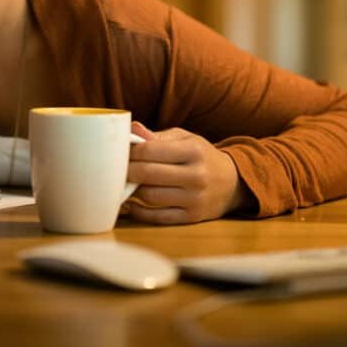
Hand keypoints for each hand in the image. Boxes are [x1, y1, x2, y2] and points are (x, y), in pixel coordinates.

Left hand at [123, 122, 251, 223]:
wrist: (232, 183)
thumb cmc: (201, 156)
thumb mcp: (185, 139)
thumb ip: (157, 136)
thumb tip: (132, 129)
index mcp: (193, 151)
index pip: (150, 150)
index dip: (129, 151)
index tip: (117, 152)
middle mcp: (196, 175)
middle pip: (147, 174)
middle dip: (126, 171)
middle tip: (114, 169)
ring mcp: (194, 199)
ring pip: (149, 196)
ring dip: (131, 190)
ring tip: (123, 183)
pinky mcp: (191, 217)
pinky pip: (157, 217)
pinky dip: (139, 211)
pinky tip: (131, 203)